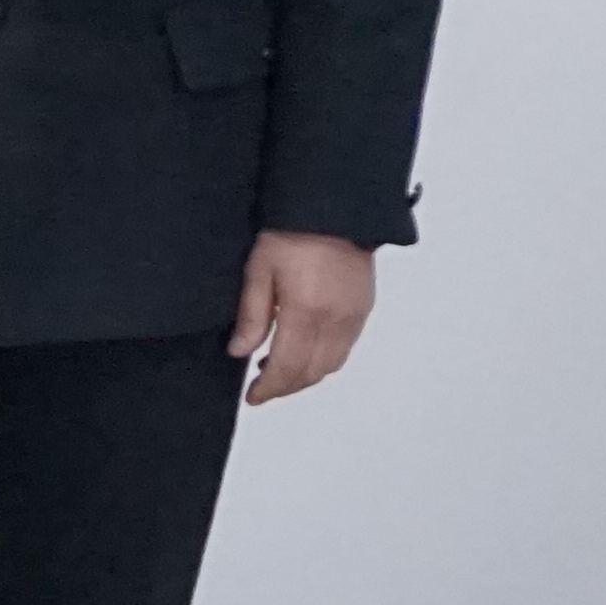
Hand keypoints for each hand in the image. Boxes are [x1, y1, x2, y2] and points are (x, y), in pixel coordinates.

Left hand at [231, 231, 377, 402]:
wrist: (335, 208)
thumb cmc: (290, 235)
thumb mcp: (258, 270)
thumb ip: (252, 316)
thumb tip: (240, 353)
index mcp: (306, 312)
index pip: (288, 368)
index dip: (269, 388)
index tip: (252, 396)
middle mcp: (336, 320)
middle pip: (313, 373)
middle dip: (286, 387)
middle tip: (262, 386)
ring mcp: (355, 316)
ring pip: (332, 364)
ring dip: (306, 375)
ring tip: (278, 368)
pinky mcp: (365, 308)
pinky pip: (345, 347)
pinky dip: (324, 359)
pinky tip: (304, 349)